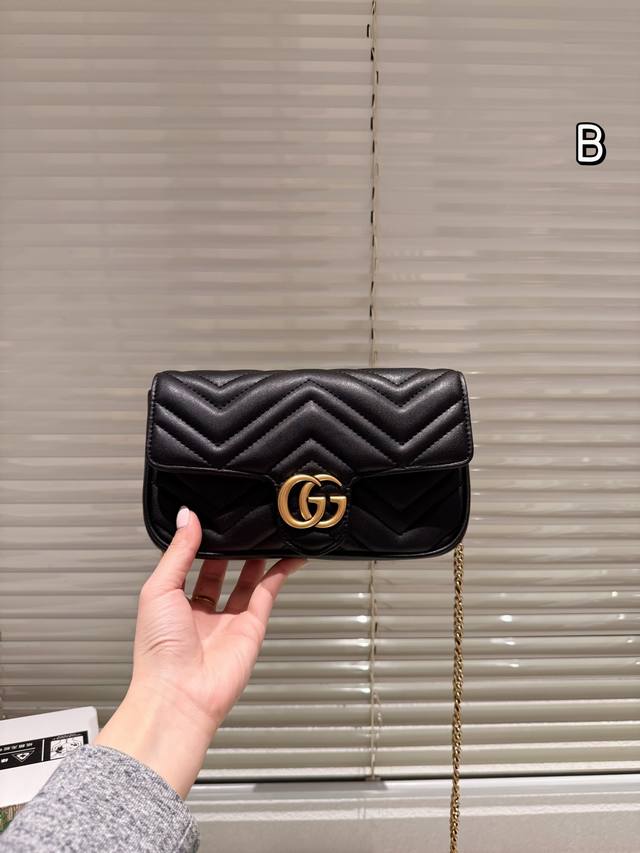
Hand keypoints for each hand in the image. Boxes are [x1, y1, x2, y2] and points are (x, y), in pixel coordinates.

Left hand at [96, 506, 304, 795]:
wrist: (179, 694)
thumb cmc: (158, 651)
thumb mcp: (159, 589)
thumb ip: (178, 552)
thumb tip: (187, 518)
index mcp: (172, 603)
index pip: (189, 564)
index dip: (200, 542)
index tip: (210, 517)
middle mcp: (200, 612)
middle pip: (220, 571)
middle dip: (229, 548)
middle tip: (240, 522)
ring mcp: (228, 620)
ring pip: (247, 580)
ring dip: (256, 557)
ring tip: (264, 532)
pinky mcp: (252, 627)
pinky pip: (268, 593)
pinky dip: (279, 573)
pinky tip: (287, 555)